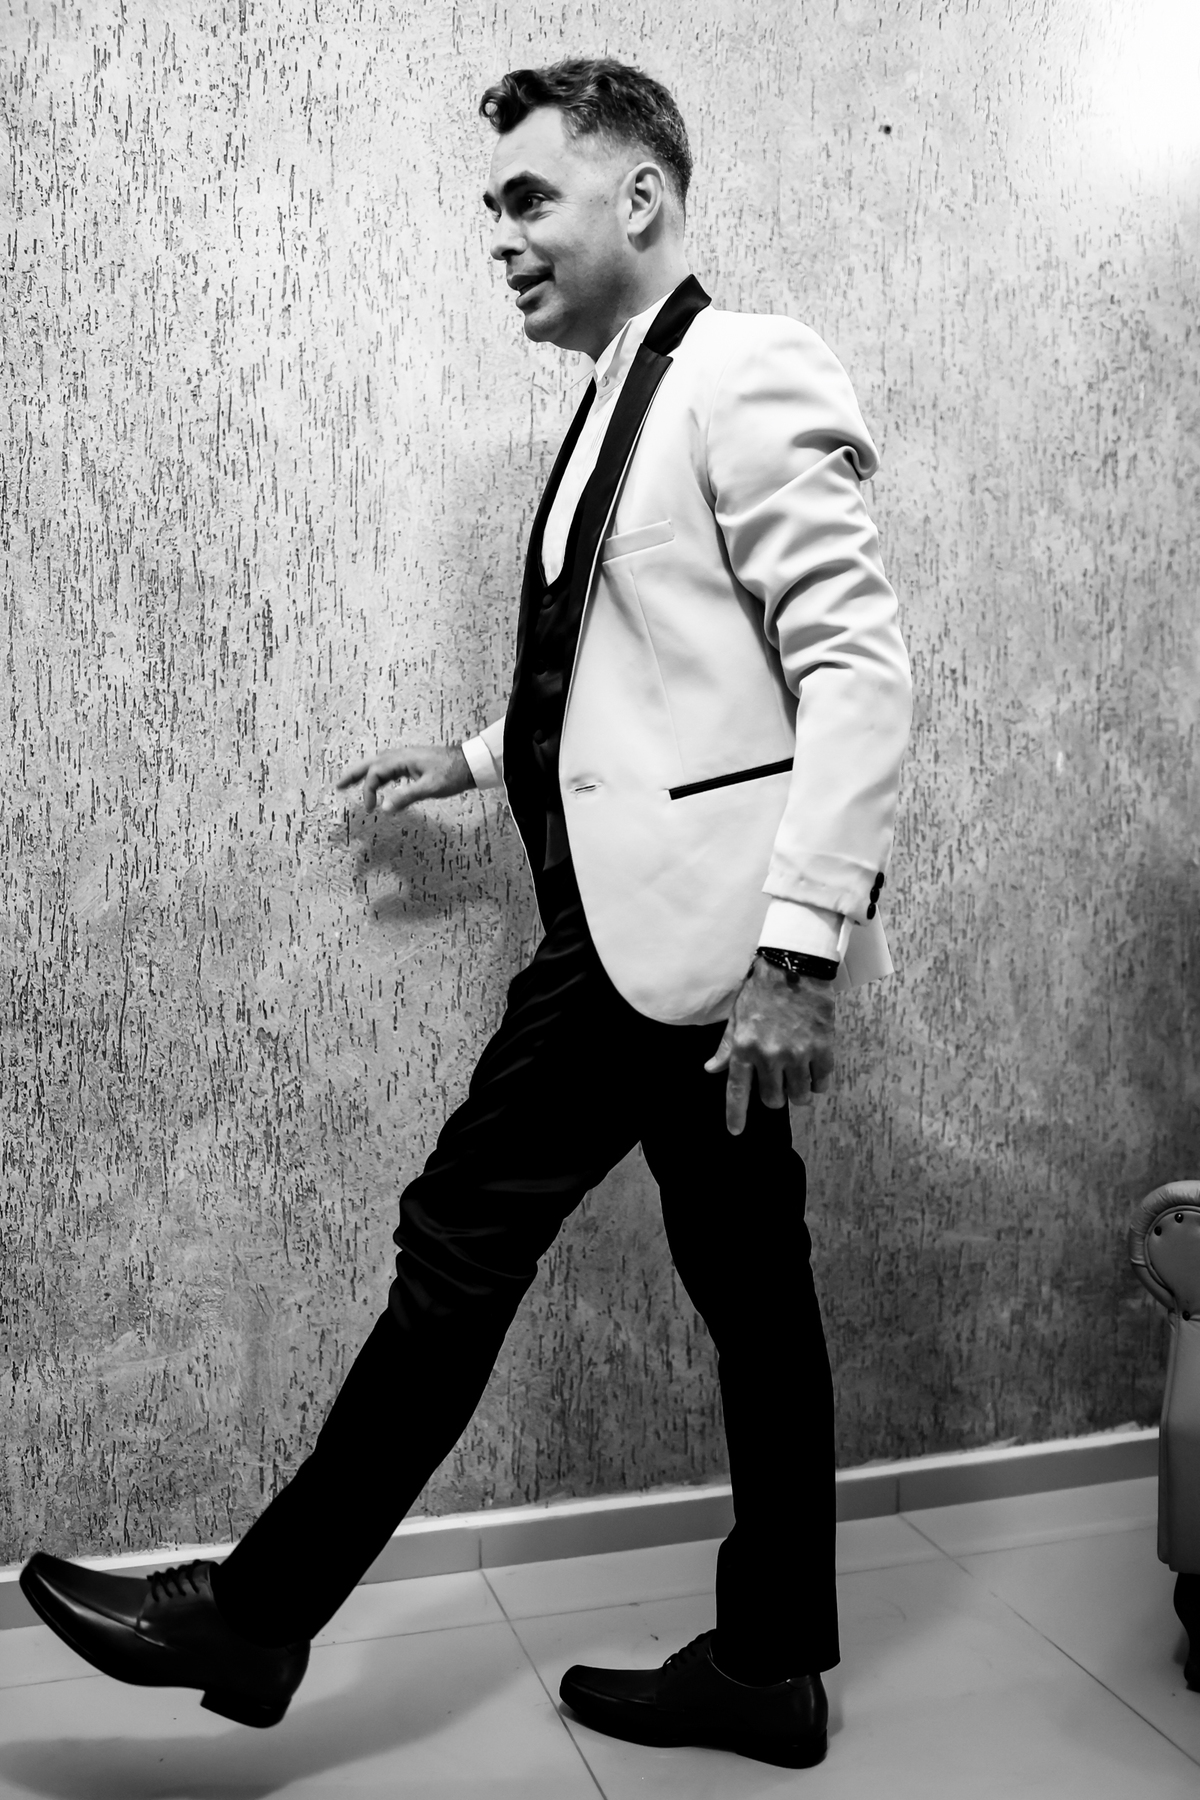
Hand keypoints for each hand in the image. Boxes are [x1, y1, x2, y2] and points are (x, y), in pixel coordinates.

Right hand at [336, 744, 474, 813]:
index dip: (369, 791)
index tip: (371, 809)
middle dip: (353, 774)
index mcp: (402, 758)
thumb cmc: (452, 773)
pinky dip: (379, 774)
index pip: (376, 774)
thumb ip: (405, 797)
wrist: (470, 763)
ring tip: (350, 782)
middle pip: (371, 763)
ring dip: (364, 773)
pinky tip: (379, 782)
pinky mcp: (413, 762)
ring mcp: (407, 757)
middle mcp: (401, 755)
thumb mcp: (429, 788)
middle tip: (338, 785)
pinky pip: (390, 766)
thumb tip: (384, 809)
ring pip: (379, 764)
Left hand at [704, 957, 835, 1135]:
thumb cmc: (762, 991)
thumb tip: (711, 1069)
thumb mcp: (737, 1017)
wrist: (795, 967)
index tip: (736, 1132)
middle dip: (774, 1095)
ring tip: (798, 1076)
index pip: (737, 1091)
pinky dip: (818, 1081)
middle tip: (778, 1081)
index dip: (736, 1115)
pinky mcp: (822, 1048)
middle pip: (773, 1100)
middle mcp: (770, 1055)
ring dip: (798, 1092)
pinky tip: (814, 1069)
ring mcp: (798, 1054)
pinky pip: (822, 1081)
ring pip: (799, 1096)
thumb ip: (727, 1047)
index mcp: (745, 1048)